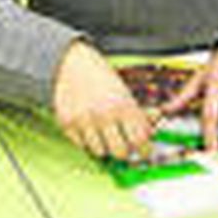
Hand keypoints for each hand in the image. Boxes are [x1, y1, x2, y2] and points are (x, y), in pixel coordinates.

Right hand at [51, 40, 152, 160]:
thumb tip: (150, 135)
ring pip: (100, 152)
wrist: (71, 64)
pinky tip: (87, 126)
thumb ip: (138, 115)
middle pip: (121, 152)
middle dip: (124, 152)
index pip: (140, 140)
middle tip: (123, 147)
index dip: (144, 148)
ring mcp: (85, 121)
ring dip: (103, 146)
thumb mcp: (124, 93)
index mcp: (124, 106)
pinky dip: (86, 140)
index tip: (143, 151)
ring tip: (102, 133)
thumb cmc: (102, 80)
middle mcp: (104, 115)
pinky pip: (82, 145)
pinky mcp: (67, 124)